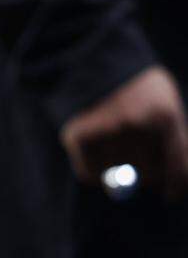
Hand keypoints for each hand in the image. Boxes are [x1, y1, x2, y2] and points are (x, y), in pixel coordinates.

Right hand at [61, 66, 187, 200]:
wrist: (88, 61)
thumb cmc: (133, 85)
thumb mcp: (161, 103)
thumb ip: (167, 139)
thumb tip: (163, 180)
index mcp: (165, 117)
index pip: (178, 167)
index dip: (176, 186)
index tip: (170, 196)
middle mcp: (138, 126)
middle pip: (148, 174)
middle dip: (144, 172)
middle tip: (136, 161)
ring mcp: (107, 131)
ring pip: (117, 176)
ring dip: (115, 167)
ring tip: (110, 141)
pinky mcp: (79, 137)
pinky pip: (89, 173)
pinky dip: (92, 169)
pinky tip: (92, 151)